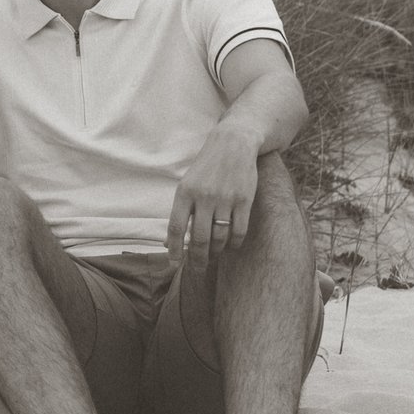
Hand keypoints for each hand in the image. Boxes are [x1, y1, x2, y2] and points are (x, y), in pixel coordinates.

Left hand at [168, 127, 262, 265]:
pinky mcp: (244, 200)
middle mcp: (204, 197)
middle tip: (197, 268)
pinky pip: (239, 231)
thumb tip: (169, 242)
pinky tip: (230, 247)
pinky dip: (234, 244)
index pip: (176, 227)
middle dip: (197, 258)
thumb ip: (181, 211)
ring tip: (213, 256)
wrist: (234, 144)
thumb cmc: (207, 168)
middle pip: (199, 238)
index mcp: (185, 192)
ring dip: (216, 251)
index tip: (174, 264)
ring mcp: (225, 199)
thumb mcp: (188, 184)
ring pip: (219, 237)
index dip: (174, 249)